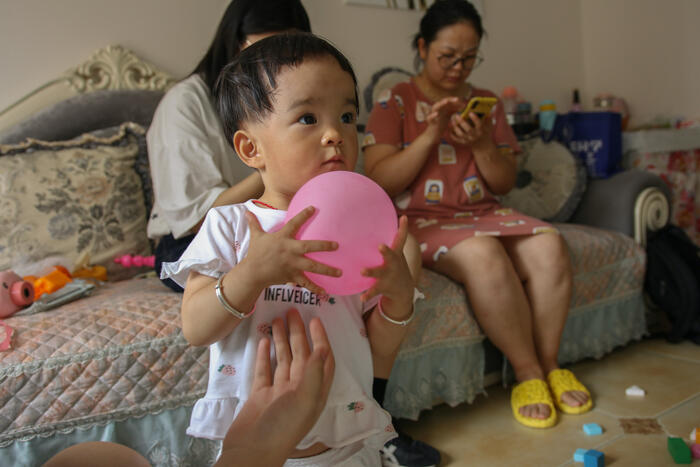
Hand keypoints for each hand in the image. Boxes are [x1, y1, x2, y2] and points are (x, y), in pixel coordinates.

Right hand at [217, 309, 334, 466]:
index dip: (321, 339)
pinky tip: (264, 340)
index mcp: (314, 392)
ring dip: (282, 339)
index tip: (315, 319)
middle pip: (301, 355)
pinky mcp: (260, 395)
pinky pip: (264, 370)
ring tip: (277, 318)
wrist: (251, 451)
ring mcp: (279, 392)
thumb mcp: (304, 400)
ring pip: (283, 359)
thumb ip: (313, 373)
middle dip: (299, 333)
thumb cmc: (283, 428)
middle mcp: (299, 389)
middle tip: (292, 310)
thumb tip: (322, 347)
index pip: (322, 359)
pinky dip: (265, 355)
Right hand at [243, 207, 340, 294]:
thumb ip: (254, 224)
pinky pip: (305, 283)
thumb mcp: (256, 237)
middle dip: (324, 246)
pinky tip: (325, 292)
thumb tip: (246, 211)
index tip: (314, 208)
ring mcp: (292, 264)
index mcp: (282, 238)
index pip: (294, 224)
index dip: (303, 215)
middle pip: (309, 247)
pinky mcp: (292, 276)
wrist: (253, 273)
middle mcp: (289, 251)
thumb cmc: (255, 253)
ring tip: (340, 272)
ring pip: (312, 266)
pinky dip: (315, 288)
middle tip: (337, 245)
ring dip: (327, 270)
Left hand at [360, 216, 413, 317]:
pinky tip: (361, 298)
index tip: (403, 217)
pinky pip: (374, 291)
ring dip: (371, 272)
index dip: (403, 228)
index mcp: (395, 253)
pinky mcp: (383, 287)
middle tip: (380, 246)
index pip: (401, 238)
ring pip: (379, 274)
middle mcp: (393, 264)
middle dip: (386, 251)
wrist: (404, 290)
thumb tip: (402, 215)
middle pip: (391, 256)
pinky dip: (368, 294)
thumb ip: (398, 235)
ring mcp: (389, 276)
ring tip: (362, 271)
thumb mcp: (398, 251)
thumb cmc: (396, 265)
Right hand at [424, 97, 464, 143]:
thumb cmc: (442, 124)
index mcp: (442, 108)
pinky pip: (430, 117)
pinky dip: (432, 115)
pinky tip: (436, 114)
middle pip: (443, 102)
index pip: (448, 101)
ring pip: (435, 107)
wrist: (434, 134)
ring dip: (440, 104)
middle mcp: (437, 109)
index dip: (455, 100)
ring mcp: (433, 114)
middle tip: (457, 99)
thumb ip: (454, 110)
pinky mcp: (430, 121)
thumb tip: (463, 105)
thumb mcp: (449, 116)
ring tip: (446, 101)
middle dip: (450, 100)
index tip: (463, 102)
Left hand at [449, 111, 492, 148]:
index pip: (479, 124)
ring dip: (455, 127)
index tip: (470, 112)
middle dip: (462, 122)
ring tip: (452, 120)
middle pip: (468, 129)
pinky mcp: (463, 142)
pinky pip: (456, 139)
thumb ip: (488, 119)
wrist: (482, 145)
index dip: (474, 118)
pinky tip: (450, 128)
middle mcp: (475, 135)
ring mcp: (468, 140)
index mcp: (481, 130)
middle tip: (456, 115)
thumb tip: (488, 111)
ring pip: (461, 134)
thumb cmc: (485, 132)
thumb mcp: (489, 126)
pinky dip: (452, 134)